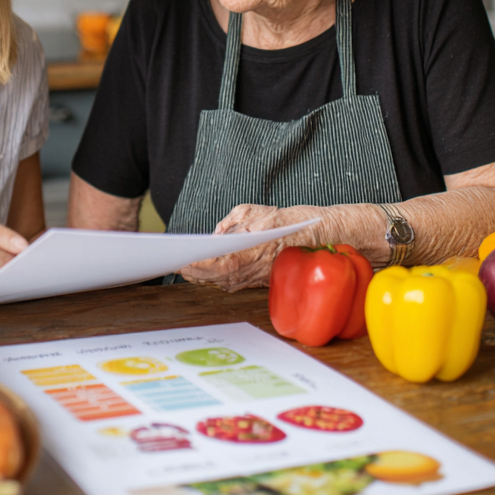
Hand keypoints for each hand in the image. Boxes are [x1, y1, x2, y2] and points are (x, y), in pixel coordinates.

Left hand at [180, 204, 329, 290]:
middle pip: (216, 278)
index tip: (181, 261)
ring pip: (222, 283)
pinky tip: (202, 272)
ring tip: (182, 268)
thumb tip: (214, 234)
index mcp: (253, 252)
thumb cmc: (290, 221)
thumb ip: (231, 221)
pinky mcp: (260, 281)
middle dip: (194, 272)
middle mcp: (254, 270)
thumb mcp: (256, 212)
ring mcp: (257, 278)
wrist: (321, 237)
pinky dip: (215, 278)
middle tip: (174, 265)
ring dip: (202, 277)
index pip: (218, 265)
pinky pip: (232, 282)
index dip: (197, 266)